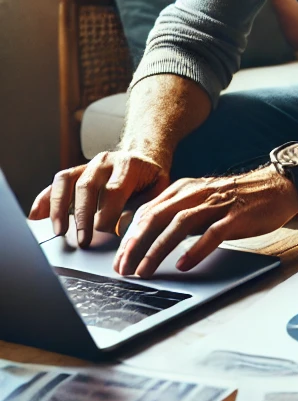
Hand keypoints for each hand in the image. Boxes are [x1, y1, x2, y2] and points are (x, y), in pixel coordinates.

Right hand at [29, 150, 170, 247]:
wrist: (145, 159)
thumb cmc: (151, 180)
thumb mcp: (159, 191)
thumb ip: (144, 207)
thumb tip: (122, 228)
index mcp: (129, 165)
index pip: (113, 191)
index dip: (108, 214)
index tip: (108, 234)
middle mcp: (105, 161)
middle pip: (87, 187)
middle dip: (83, 216)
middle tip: (83, 241)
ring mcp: (88, 164)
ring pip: (66, 182)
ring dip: (59, 209)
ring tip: (59, 232)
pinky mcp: (76, 171)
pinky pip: (57, 182)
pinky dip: (45, 199)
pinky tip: (37, 216)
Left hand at [112, 166, 297, 277]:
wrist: (277, 186)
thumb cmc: (238, 199)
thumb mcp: (202, 200)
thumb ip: (178, 213)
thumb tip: (148, 237)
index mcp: (184, 189)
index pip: (147, 212)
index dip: (129, 237)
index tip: (119, 259)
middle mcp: (196, 194)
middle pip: (157, 217)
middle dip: (135, 245)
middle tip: (123, 269)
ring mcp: (217, 204)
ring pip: (178, 225)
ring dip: (157, 249)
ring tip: (145, 271)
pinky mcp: (236, 216)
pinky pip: (212, 233)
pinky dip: (195, 249)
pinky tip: (184, 263)